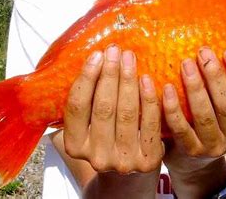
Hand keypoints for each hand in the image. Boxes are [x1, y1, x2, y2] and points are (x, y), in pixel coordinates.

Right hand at [62, 46, 163, 196]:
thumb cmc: (105, 140)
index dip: (86, 79)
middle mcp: (98, 156)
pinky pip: (150, 123)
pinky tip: (146, 79)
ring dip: (128, 80)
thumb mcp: (86, 129)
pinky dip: (148, 98)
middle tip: (115, 51)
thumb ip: (82, 106)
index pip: (77, 108)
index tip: (96, 55)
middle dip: (109, 74)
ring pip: (127, 112)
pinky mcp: (148, 159)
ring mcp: (124, 160)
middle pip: (103, 107)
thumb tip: (83, 63)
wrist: (128, 175)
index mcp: (76, 147)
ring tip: (129, 58)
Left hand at [162, 47, 225, 197]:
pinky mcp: (192, 152)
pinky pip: (181, 128)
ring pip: (205, 115)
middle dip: (214, 75)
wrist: (194, 163)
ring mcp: (215, 146)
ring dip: (194, 87)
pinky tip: (166, 89)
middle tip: (202, 52)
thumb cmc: (211, 123)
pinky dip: (173, 108)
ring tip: (185, 64)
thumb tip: (221, 39)